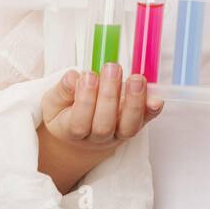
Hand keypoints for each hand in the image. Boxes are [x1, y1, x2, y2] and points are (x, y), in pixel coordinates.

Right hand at [41, 63, 163, 154]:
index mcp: (71, 132)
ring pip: (128, 127)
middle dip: (109, 95)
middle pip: (104, 125)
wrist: (79, 140)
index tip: (88, 76)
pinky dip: (151, 111)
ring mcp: (117, 134)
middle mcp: (96, 137)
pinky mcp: (132, 126)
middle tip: (111, 68)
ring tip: (136, 79)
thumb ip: (61, 91)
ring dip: (134, 102)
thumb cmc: (65, 116)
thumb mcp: (52, 104)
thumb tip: (73, 78)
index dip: (85, 100)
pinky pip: (144, 122)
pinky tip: (156, 100)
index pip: (79, 122)